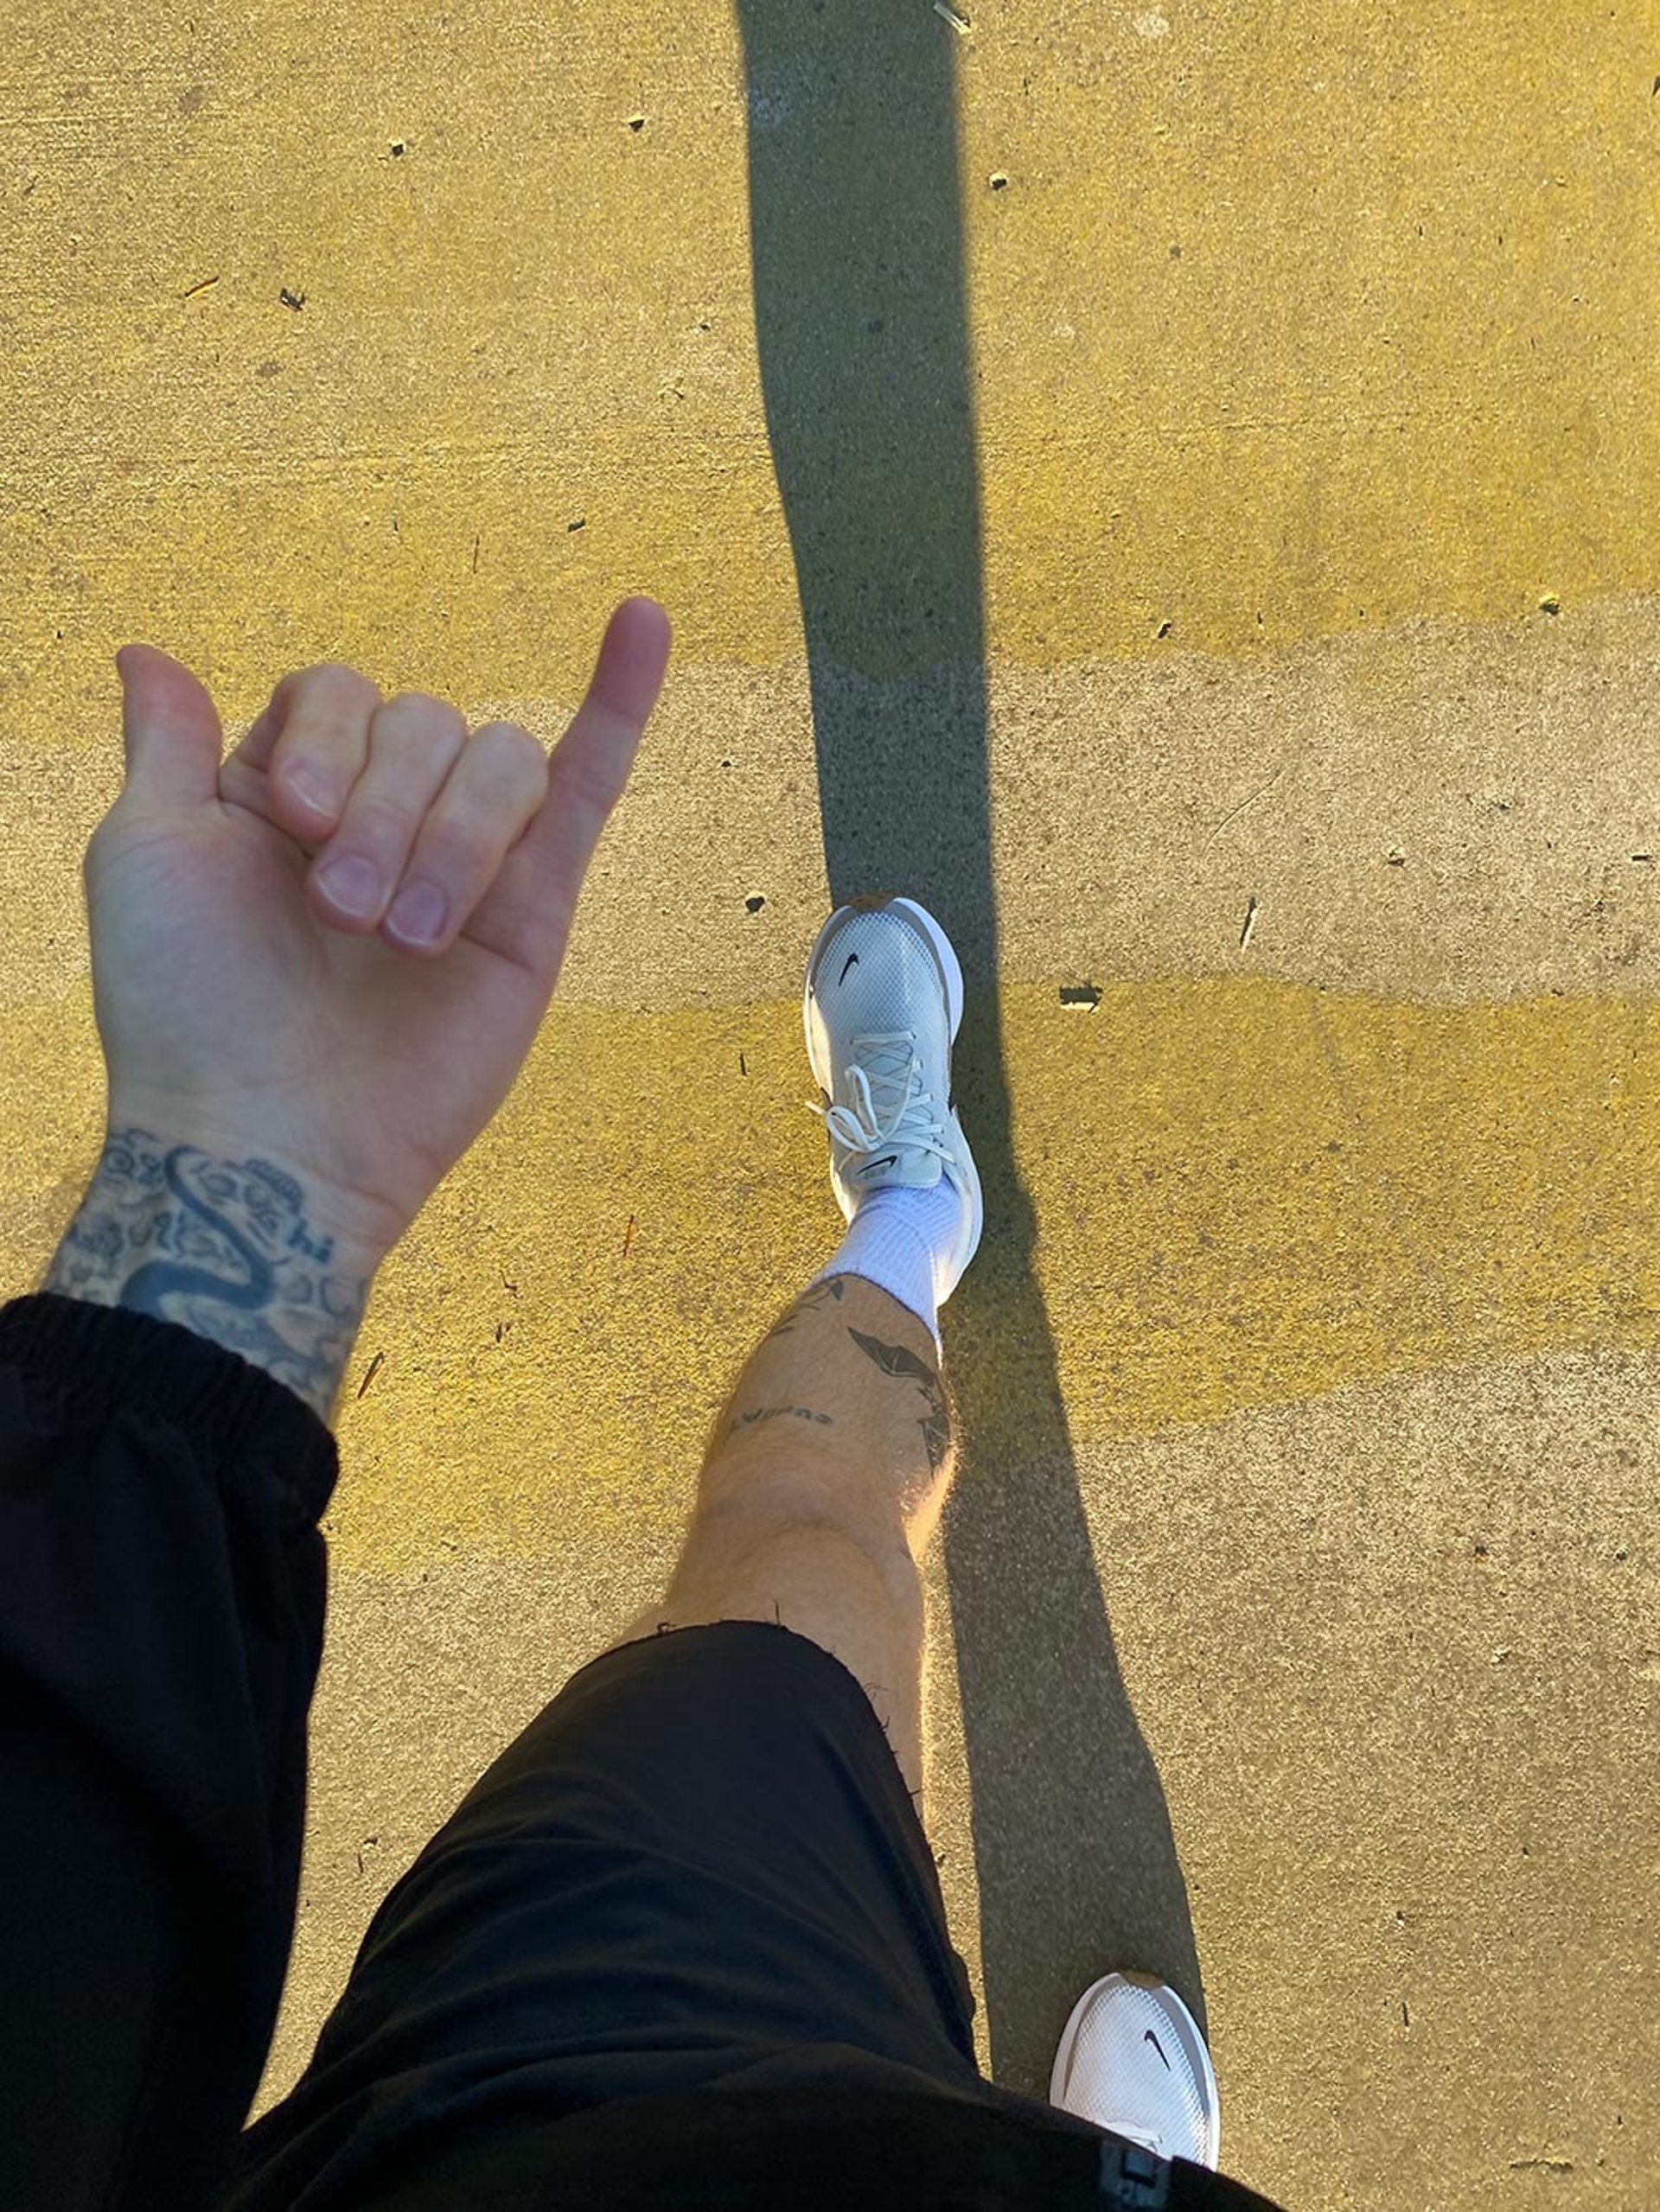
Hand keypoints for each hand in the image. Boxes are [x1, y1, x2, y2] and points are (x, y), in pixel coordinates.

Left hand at [84, 598, 671, 1261]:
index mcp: (290, 792)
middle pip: (424, 722)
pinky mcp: (536, 911)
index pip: (338, 690)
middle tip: (339, 917)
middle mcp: (382, 814)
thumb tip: (146, 650)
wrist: (269, 1139)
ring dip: (452, 840)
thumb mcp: (147, 857)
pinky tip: (639, 623)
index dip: (327, 741)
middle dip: (384, 813)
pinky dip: (618, 704)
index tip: (293, 825)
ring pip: (498, 760)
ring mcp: (465, 860)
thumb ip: (168, 747)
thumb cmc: (190, 1010)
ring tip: (407, 943)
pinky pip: (588, 785)